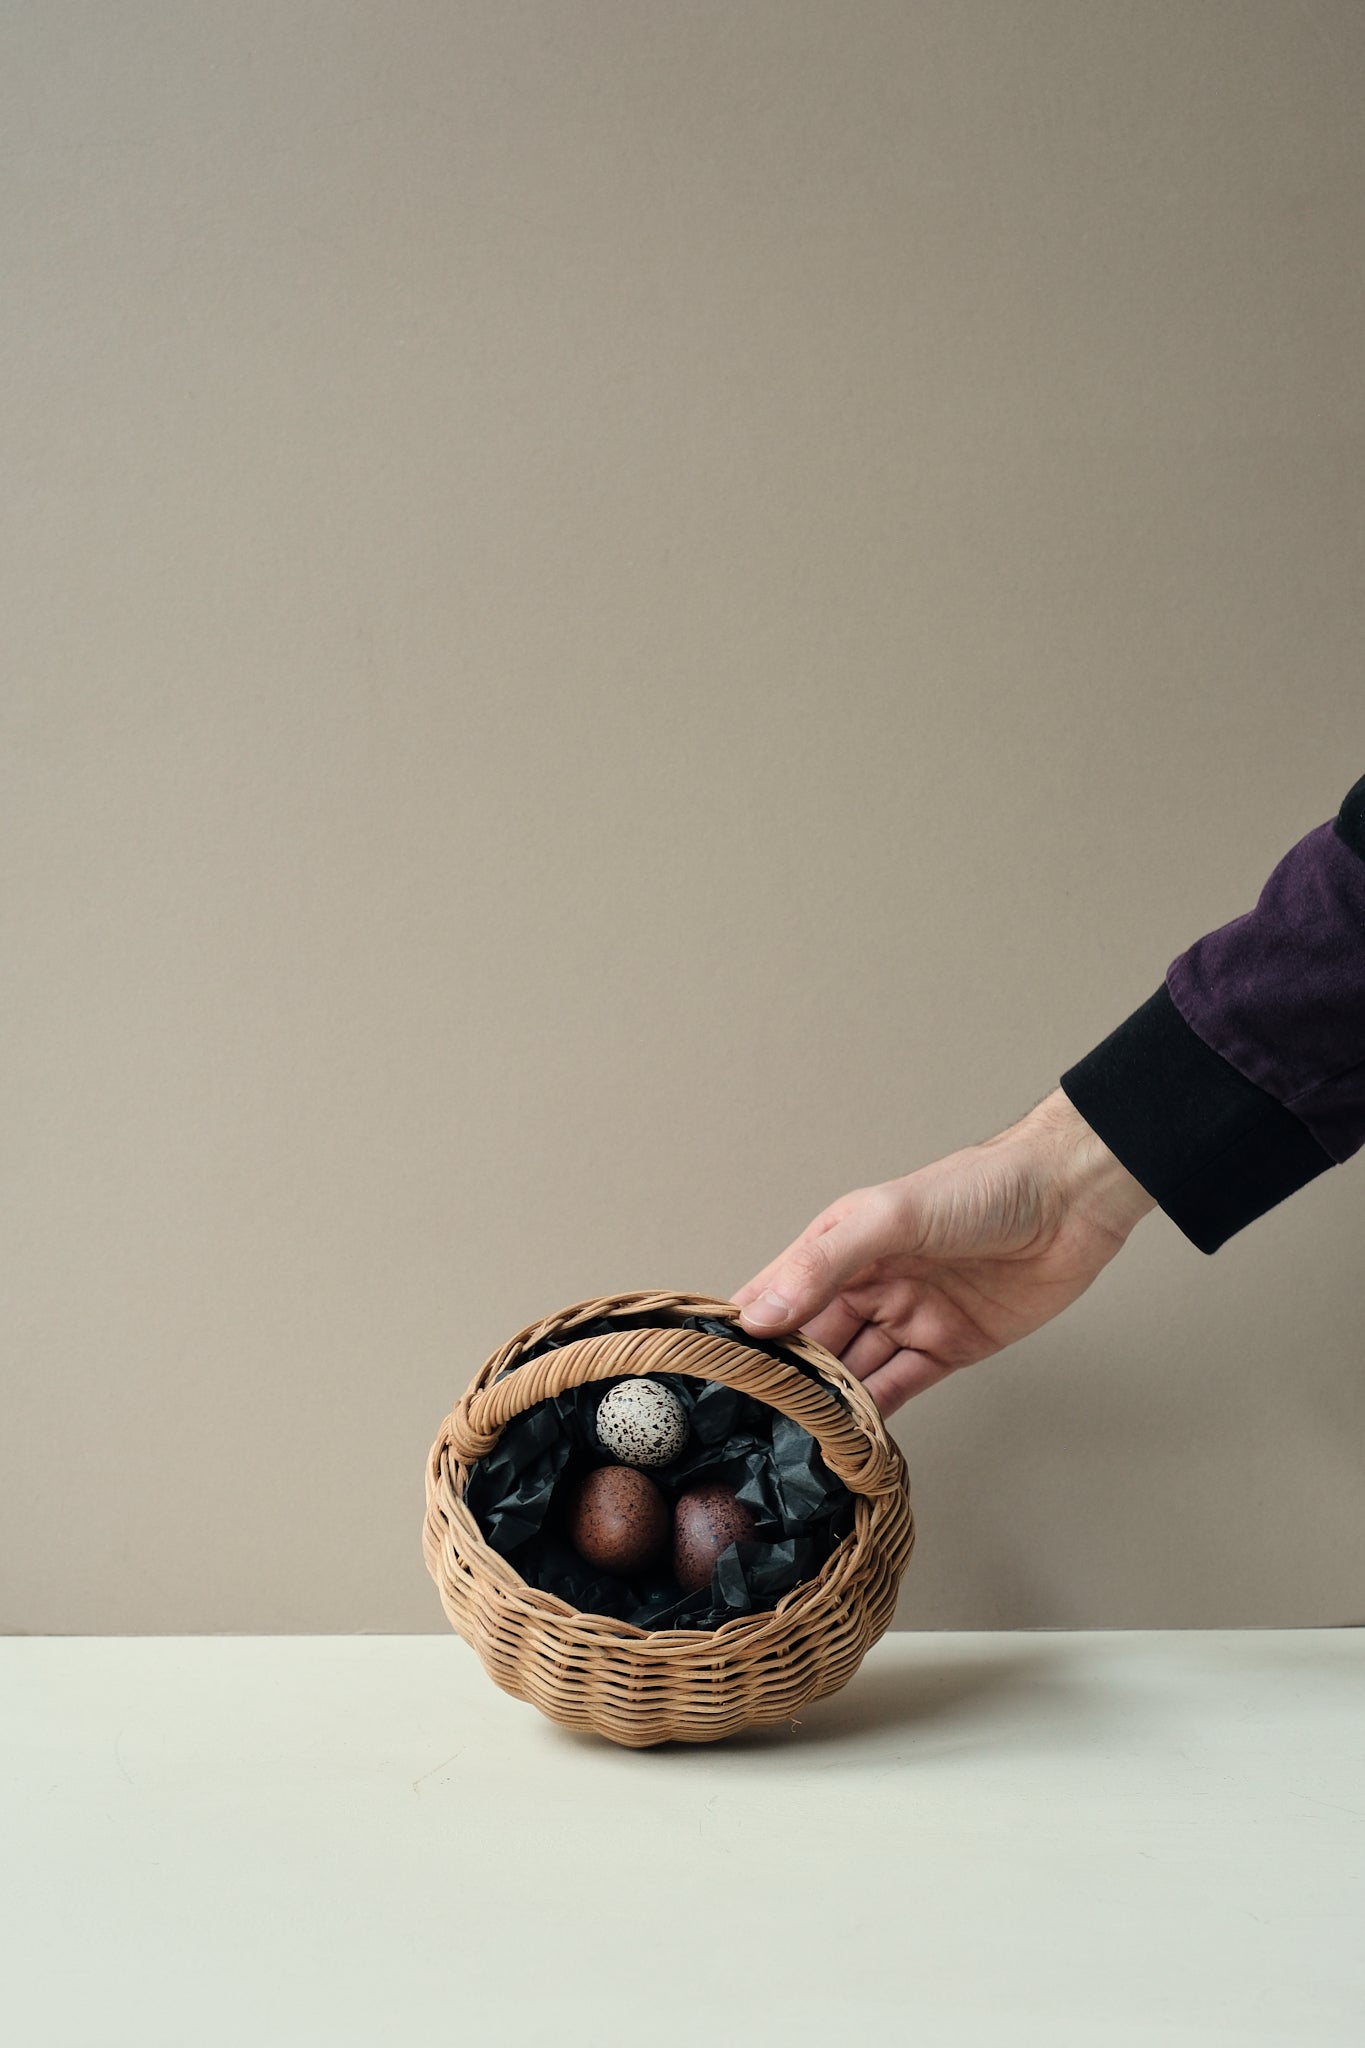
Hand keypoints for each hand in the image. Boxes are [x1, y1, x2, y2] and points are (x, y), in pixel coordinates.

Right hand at [730, 1089, 1154, 1414]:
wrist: (1071, 1200)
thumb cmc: (982, 1187)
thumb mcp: (891, 1215)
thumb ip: (824, 1264)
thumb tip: (761, 1313)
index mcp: (842, 1245)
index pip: (779, 1294)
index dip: (747, 1332)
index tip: (714, 1374)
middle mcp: (869, 1283)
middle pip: (814, 1342)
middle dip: (785, 1380)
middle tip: (751, 1426)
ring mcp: (908, 1317)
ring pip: (854, 1371)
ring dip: (828, 1404)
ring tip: (793, 1443)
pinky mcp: (949, 1348)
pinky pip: (901, 1387)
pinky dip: (875, 1415)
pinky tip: (851, 1440)